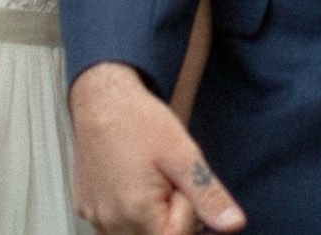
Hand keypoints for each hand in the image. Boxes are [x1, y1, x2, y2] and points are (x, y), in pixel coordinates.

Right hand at [70, 62, 244, 234]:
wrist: (102, 98)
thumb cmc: (138, 121)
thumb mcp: (183, 154)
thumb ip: (208, 196)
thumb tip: (233, 225)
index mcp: (137, 212)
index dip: (187, 213)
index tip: (180, 186)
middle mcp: (111, 222)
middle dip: (170, 217)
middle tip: (166, 181)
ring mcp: (96, 217)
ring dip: (150, 218)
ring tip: (149, 181)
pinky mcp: (87, 210)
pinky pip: (115, 228)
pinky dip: (129, 216)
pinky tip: (131, 186)